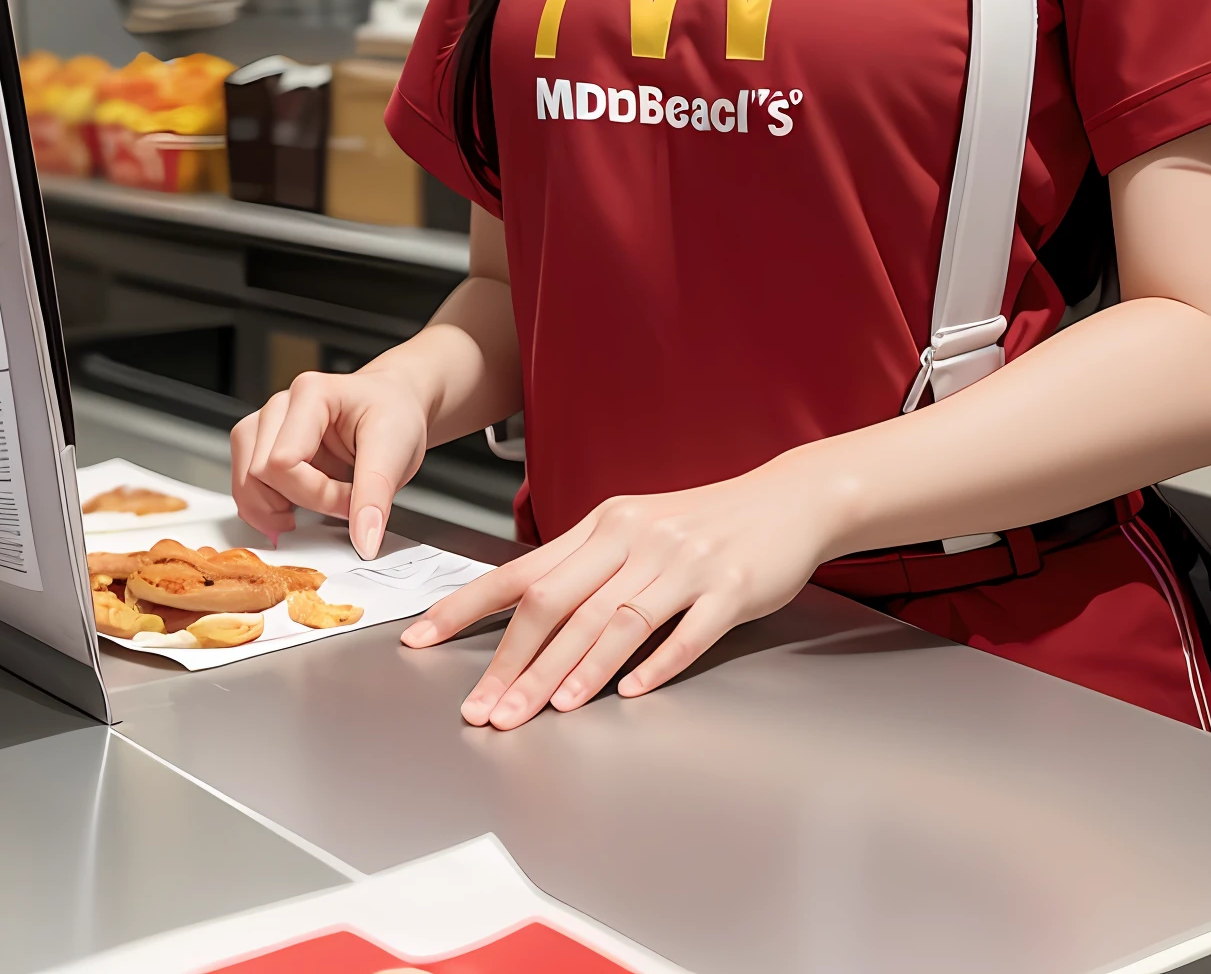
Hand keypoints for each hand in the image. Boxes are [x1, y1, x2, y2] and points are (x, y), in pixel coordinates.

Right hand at [230, 367, 432, 555]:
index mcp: (310, 394)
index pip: (283, 462)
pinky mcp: (262, 446)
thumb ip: (375, 497)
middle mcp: (280, 406)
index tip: (351, 500)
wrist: (395, 404)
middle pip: (258, 473)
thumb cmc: (393, 415)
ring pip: (245, 481)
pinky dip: (267, 507)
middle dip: (302, 502)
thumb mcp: (396, 451)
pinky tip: (296, 507)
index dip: (317, 495)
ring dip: (275, 508)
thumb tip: (363, 541)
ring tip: (316, 506)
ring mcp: (266, 425)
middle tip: (340, 502)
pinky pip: (246, 485)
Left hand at [399, 462, 828, 727]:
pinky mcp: (728, 587)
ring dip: (573, 673)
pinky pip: (685, 632)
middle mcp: (635, 538)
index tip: (422, 638)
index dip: (467, 608)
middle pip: (559, 603)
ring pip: (615, 622)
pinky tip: (628, 694)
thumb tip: (524, 611)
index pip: (522, 571)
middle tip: (484, 711)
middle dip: (514, 663)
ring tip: (541, 712)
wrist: (788, 499)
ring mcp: (682, 562)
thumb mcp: (636, 529)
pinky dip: (654, 665)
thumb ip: (585, 567)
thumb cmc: (704, 522)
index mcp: (603, 524)